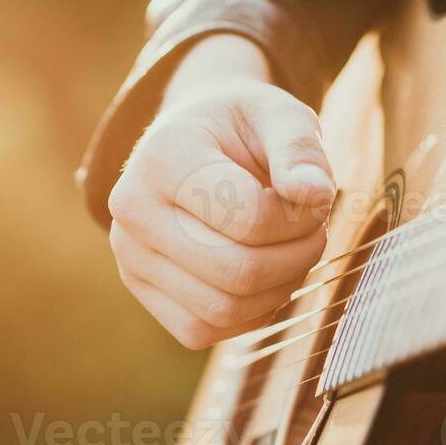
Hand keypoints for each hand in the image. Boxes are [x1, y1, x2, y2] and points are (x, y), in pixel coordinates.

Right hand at [107, 34, 333, 348]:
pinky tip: (263, 275)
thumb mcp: (276, 114)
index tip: (313, 197)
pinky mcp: (142, 291)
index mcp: (162, 158)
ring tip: (291, 251)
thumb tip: (315, 194)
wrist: (192, 140)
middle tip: (313, 231)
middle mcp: (131, 211)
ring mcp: (129, 256)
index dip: (301, 217)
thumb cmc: (240, 128)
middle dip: (296, 258)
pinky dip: (247, 313)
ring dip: (278, 289)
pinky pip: (202, 330)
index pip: (249, 218)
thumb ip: (299, 148)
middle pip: (237, 272)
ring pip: (222, 310)